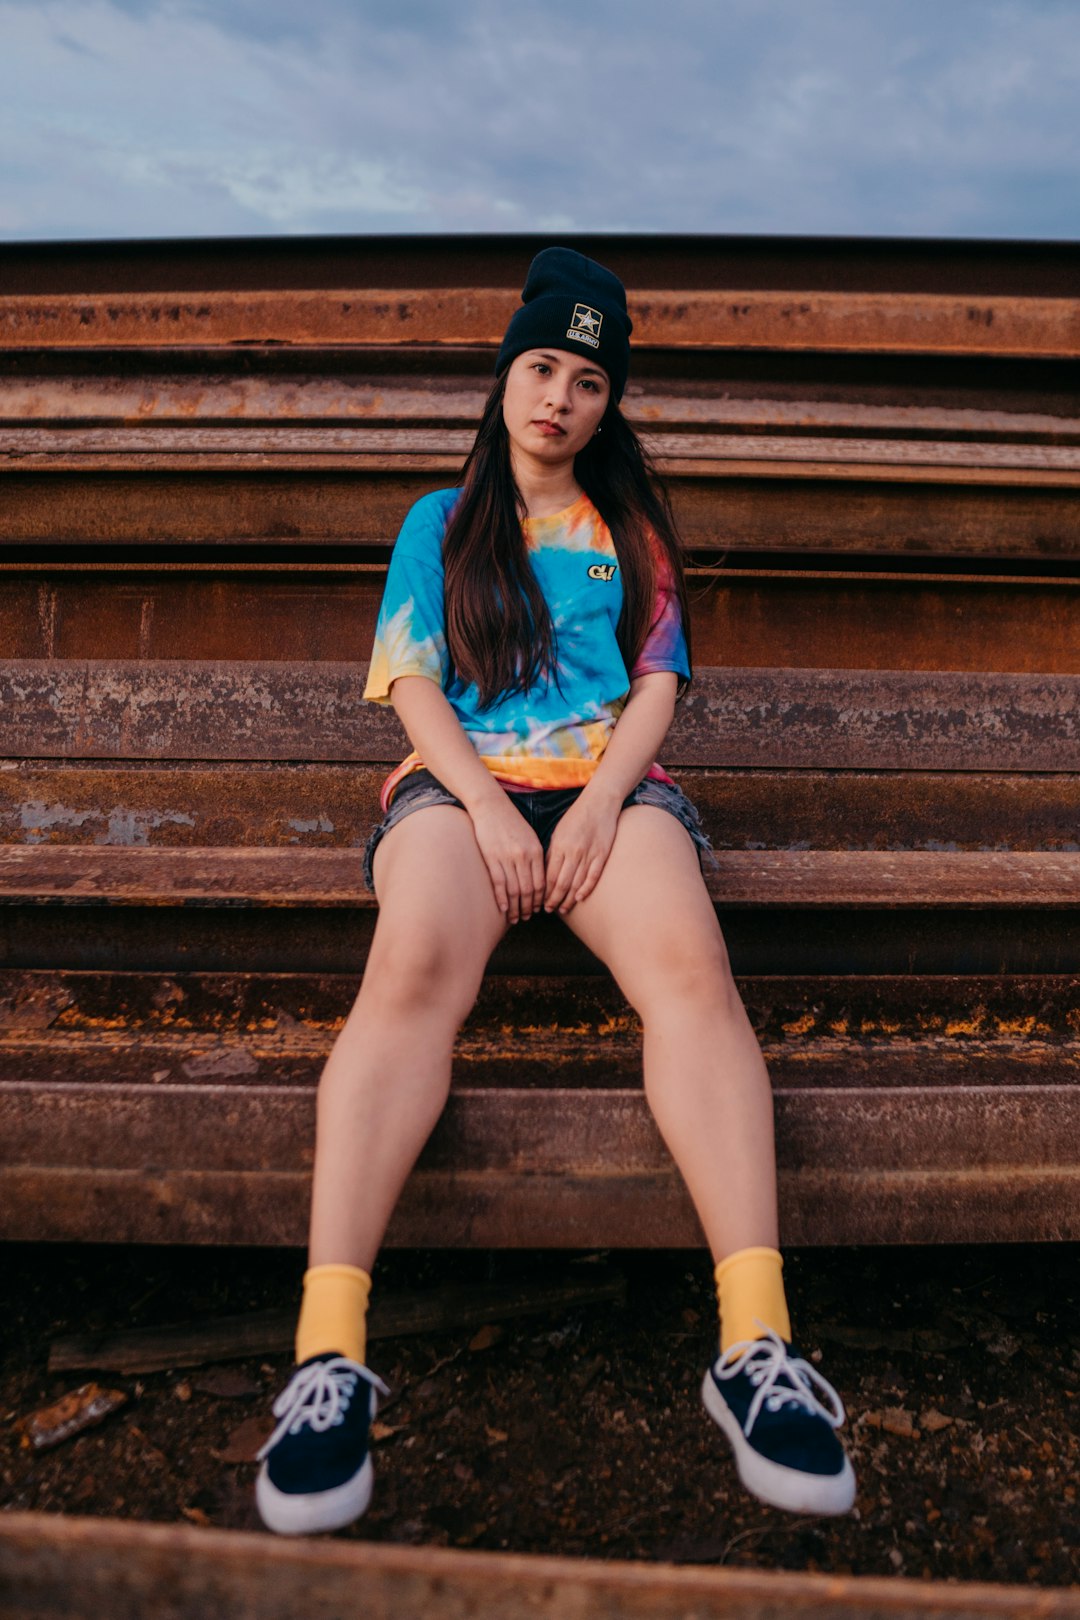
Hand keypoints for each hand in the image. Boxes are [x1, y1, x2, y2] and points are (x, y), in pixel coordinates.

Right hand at [468, 796, 545, 923]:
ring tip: (515, 917)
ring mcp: (507, 858)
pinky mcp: (492, 858)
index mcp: (535, 851)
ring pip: (514, 890)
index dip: (540, 899)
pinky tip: (503, 909)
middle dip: (529, 907)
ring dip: (515, 907)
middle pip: (529, 889)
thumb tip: (539, 879)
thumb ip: (535, 857)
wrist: (491, 806)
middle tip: (527, 917)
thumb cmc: (511, 822)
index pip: (541, 882)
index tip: (538, 909)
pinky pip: (499, 883)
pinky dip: (502, 898)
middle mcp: (523, 856)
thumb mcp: (529, 837)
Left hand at [543, 792, 620, 915]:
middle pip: (562, 882)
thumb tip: (544, 873)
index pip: (549, 875)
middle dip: (554, 899)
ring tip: (563, 908)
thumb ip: (552, 852)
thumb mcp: (559, 832)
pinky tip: (579, 898)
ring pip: (576, 882)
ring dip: (568, 898)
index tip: (540, 901)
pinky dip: (586, 888)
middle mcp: (573, 851)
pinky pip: (593, 876)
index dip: (544, 892)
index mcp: (559, 845)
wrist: (600, 802)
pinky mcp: (602, 854)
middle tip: (549, 910)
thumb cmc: (576, 817)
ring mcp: (589, 853)